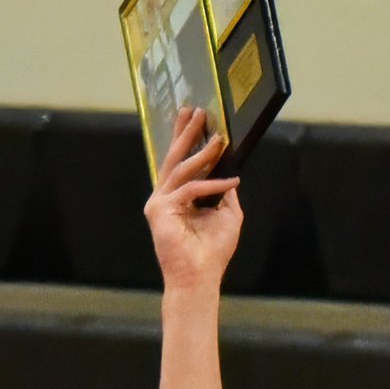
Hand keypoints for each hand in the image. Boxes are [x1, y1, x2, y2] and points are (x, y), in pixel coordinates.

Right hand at [143, 108, 242, 290]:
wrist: (199, 277)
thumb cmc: (212, 252)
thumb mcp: (228, 215)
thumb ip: (225, 193)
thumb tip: (230, 174)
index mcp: (178, 197)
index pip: (181, 163)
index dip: (187, 139)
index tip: (196, 118)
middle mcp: (165, 197)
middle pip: (174, 158)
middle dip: (185, 133)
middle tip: (196, 111)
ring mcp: (159, 203)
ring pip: (180, 169)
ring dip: (200, 152)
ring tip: (217, 139)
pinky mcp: (160, 211)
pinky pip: (189, 189)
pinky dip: (211, 184)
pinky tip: (229, 182)